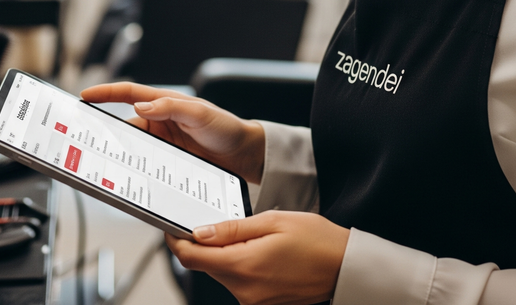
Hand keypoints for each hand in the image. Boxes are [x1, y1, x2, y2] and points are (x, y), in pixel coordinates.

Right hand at [80, 82, 265, 183]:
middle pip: (124, 125)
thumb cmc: (226, 127)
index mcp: (165, 103)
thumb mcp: (200, 114)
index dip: (106, 93)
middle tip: (86, 138)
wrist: (244, 155)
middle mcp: (160, 122)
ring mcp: (162, 143)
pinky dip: (134, 170)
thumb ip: (171, 108)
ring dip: (120, 154)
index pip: (129, 94)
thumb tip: (142, 106)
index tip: (86, 96)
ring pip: (132, 148)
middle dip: (105, 131)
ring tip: (104, 163)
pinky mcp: (166, 163)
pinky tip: (128, 178)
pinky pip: (144, 165)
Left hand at [167, 211, 349, 304]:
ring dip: (220, 253)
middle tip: (207, 219)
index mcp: (244, 266)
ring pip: (221, 273)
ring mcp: (253, 301)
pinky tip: (254, 248)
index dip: (177, 240)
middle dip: (200, 244)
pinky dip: (236, 263)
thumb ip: (232, 229)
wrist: (344, 266)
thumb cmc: (315, 239)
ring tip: (242, 232)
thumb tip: (200, 232)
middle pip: (204, 266)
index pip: (193, 257)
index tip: (171, 225)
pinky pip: (238, 281)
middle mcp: (245, 291)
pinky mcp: (261, 304)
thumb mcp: (272, 221)